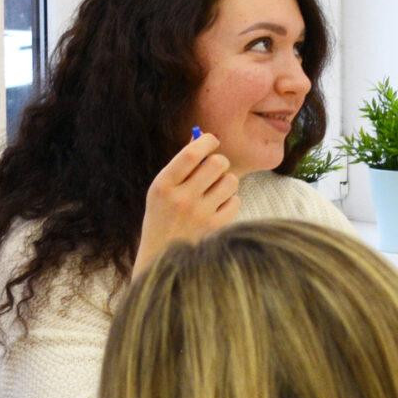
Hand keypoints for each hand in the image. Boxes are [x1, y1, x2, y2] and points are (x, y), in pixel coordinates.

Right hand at [136, 132, 240, 275]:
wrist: (163, 260)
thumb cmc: (163, 218)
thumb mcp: (161, 191)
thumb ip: (180, 165)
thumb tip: (200, 137)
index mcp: (163, 185)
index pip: (191, 154)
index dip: (207, 141)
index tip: (212, 142)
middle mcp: (181, 199)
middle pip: (217, 163)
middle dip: (219, 162)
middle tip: (214, 170)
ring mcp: (200, 215)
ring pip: (231, 181)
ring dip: (226, 183)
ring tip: (214, 192)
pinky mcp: (216, 228)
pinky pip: (236, 201)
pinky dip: (230, 202)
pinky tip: (217, 208)